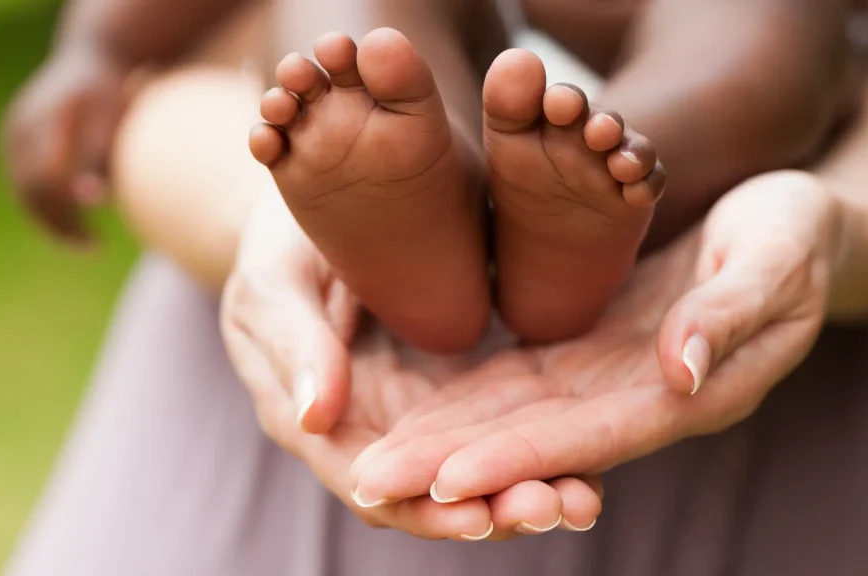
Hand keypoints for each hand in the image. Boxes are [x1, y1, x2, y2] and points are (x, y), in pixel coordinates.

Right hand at [2, 46, 127, 242]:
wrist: (96, 57)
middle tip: (92, 248)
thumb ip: (101, 159)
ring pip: (23, 190)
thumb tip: (92, 200)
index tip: (96, 243)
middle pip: (31, 190)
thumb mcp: (115, 123)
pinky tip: (73, 221)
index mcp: (49, 119)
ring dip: (50, 221)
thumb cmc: (116, 95)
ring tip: (85, 241)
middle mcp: (23, 124)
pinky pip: (23, 181)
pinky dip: (44, 205)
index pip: (48, 182)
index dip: (67, 217)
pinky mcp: (15, 138)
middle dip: (59, 225)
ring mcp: (14, 131)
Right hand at [221, 192, 603, 540]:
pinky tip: (590, 455)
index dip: (426, 510)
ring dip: (533, 487)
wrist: (329, 203)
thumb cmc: (285, 245)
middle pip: (441, 493)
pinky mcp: (468, 381)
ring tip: (585, 498)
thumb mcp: (277, 284)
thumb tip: (313, 418)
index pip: (378, 488)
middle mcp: (382, 432)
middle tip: (561, 509)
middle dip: (498, 509)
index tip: (478, 517)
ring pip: (481, 467)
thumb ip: (295, 345)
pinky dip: (545, 445)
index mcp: (326, 424)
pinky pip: (508, 422)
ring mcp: (428, 410)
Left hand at [348, 170, 839, 502]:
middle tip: (370, 483)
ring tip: (372, 463)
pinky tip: (413, 413)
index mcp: (690, 391)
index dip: (520, 458)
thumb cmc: (796, 236)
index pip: (592, 435)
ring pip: (515, 417)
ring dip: (445, 443)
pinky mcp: (591, 346)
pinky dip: (467, 402)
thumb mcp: (776, 261)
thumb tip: (678, 369)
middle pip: (537, 441)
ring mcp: (610, 375)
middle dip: (454, 466)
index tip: (448, 481)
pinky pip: (520, 380)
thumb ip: (728, 315)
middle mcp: (638, 396)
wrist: (794, 224)